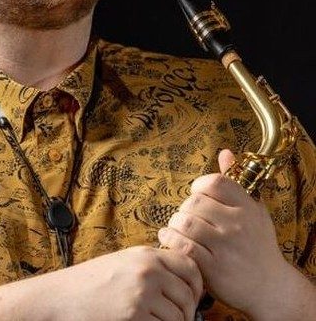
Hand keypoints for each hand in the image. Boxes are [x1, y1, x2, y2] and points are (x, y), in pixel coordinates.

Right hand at [39, 245, 203, 320]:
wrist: (60, 298)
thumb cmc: (90, 284)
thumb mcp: (122, 264)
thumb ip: (151, 268)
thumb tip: (183, 284)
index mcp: (145, 255)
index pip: (190, 266)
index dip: (195, 285)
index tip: (189, 297)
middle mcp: (148, 270)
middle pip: (189, 296)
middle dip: (186, 312)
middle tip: (173, 319)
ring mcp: (142, 294)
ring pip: (179, 318)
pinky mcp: (135, 316)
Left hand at [157, 149, 290, 316]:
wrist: (270, 287)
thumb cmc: (257, 243)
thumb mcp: (254, 209)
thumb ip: (235, 180)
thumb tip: (225, 152)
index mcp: (247, 207)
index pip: (214, 182)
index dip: (199, 186)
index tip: (198, 195)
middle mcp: (237, 224)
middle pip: (194, 203)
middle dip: (184, 208)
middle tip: (186, 217)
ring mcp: (226, 246)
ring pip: (185, 223)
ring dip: (174, 224)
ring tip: (176, 228)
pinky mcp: (214, 268)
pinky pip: (183, 246)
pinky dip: (170, 240)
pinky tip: (170, 239)